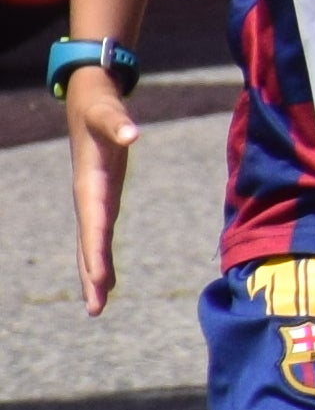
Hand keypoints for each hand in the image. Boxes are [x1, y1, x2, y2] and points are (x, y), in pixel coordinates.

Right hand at [64, 67, 132, 315]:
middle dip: (91, 275)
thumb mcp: (108, 111)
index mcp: (90, 182)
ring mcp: (92, 199)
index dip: (97, 251)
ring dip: (94, 274)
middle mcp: (88, 196)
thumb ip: (119, 122)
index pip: (95, 223)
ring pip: (90, 244)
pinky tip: (108, 280)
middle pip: (88, 243)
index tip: (99, 278)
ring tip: (98, 306)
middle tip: (95, 308)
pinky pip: (100, 235)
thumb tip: (133, 134)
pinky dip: (102, 257)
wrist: (87, 101)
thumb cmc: (99, 107)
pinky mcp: (101, 197)